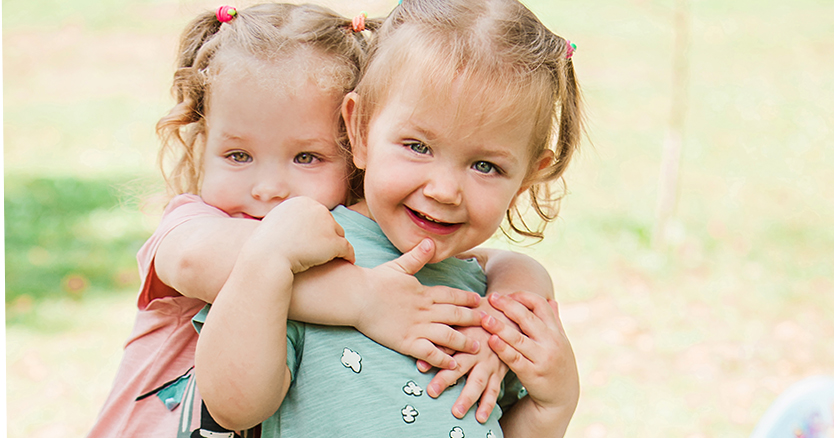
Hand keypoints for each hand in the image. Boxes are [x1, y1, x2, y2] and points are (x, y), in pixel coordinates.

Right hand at [259, 197, 354, 272]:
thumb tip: (299, 223)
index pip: (318, 214)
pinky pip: (347, 249)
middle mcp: (318, 209)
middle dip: (327, 235)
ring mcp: (327, 225)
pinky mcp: (334, 243)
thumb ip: (290, 218)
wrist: (267, 256)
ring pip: (339, 235)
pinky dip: (348, 255)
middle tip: (323, 250)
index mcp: (303, 202)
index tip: (315, 239)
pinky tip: (348, 261)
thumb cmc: (267, 244)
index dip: (317, 227)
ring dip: (336, 246)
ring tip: (331, 257)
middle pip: (331, 223)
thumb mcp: (276, 222)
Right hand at [355, 239, 483, 369]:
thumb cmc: (374, 281)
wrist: (356, 297)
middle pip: (455, 315)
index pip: (451, 295)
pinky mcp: (406, 342)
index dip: (466, 298)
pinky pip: (429, 353)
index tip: (479, 300)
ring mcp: (417, 327)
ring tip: (477, 346)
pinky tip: (453, 364)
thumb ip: (417, 256)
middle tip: (489, 323)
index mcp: (424, 292)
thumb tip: (430, 241)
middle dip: (473, 319)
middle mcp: (424, 310)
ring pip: (448, 335)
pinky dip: (443, 359)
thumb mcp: (398, 266)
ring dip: (464, 341)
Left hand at [419, 297, 516, 423]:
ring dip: (467, 397)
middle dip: (446, 379)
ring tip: (457, 412)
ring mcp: (489, 364)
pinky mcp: (499, 373)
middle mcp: (477, 352)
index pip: (447, 347)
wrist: (511, 318)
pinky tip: (480, 418)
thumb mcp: (463, 322)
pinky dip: (488, 404)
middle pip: (460, 366)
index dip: (434, 356)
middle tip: (432, 391)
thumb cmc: (481, 319)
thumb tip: (421, 358)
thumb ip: (444, 339)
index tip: (419, 366)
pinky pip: (494, 390)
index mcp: (466, 337)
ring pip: (477, 382)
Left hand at [481, 292, 578, 414]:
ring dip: (500, 327)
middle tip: (491, 298)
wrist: (562, 396)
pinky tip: (491, 341)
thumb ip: (554, 321)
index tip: (505, 294)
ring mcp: (543, 358)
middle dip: (508, 306)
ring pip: (519, 339)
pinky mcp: (533, 374)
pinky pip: (515, 360)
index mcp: (556, 331)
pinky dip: (503, 349)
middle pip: (528, 318)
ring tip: (485, 318)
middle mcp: (551, 342)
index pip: (540, 305)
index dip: (522, 297)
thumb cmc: (557, 363)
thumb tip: (551, 300)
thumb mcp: (560, 341)